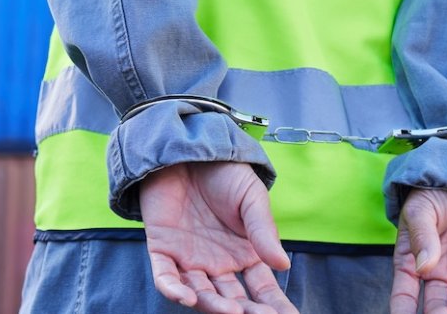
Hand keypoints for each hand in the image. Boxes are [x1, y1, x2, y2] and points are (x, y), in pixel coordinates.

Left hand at [140, 162, 298, 313]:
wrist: (188, 148)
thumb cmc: (224, 173)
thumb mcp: (251, 199)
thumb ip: (264, 231)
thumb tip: (284, 265)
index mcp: (245, 253)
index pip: (262, 288)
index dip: (274, 306)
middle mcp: (219, 263)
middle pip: (233, 299)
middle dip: (247, 312)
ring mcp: (190, 259)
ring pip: (201, 294)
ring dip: (213, 306)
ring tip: (231, 312)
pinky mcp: (162, 250)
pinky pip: (165, 277)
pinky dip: (174, 290)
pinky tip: (186, 297)